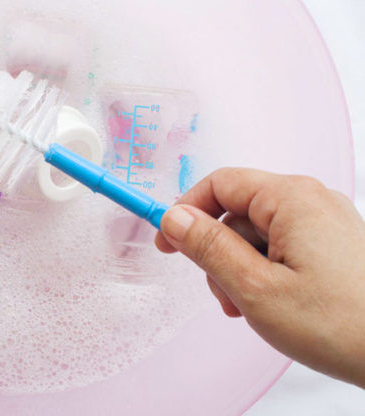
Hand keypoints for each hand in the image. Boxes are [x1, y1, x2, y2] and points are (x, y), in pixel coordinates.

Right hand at [156, 168, 364, 387]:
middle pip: (239, 211)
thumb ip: (208, 247)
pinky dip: (266, 271)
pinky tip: (271, 304)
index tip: (167, 242)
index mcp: (291, 198)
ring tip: (250, 308)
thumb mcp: (255, 287)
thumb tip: (174, 218)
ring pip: (259, 233)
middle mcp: (312, 201)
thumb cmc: (340, 324)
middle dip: (218, 251)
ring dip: (240, 268)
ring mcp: (326, 222)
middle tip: (221, 294)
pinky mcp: (335, 245)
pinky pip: (284, 246)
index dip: (186, 210)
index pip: (220, 183)